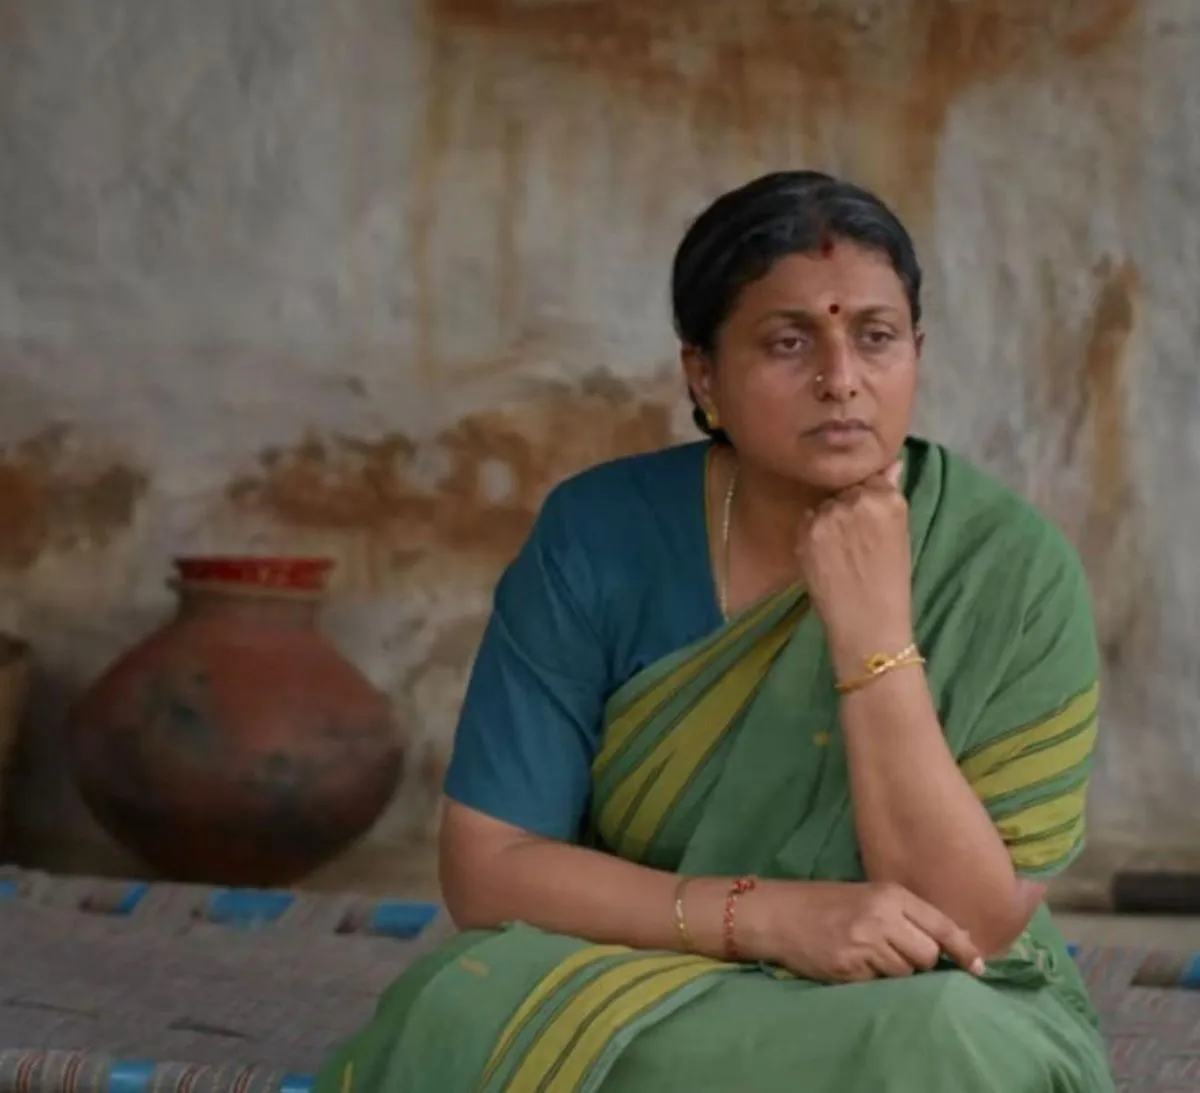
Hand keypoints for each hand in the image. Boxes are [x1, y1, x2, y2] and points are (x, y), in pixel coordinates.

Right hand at [740, 880, 984, 982]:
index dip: (965, 949)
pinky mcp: (849, 970)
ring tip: (871, 956)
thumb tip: (952, 940)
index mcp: (889, 894)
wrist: (778, 913)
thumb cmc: (825, 902)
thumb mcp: (868, 895)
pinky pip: (880, 984)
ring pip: (905, 974)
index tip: (979, 967)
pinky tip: (855, 965)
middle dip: (921, 962)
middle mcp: (881, 917)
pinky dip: (874, 980)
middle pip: (927, 955)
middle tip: (898, 953)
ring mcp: (864, 945)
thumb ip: (906, 913)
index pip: (941, 925)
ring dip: (896, 972)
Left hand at [796, 460, 912, 670]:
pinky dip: (812, 534)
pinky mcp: (807, 530)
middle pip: (844, 489)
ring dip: (828, 520)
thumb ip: (891, 493)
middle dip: (847, 507)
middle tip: (854, 541)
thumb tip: (892, 461)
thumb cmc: (890, 583)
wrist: (868, 623)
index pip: (870, 477)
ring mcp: (830, 514)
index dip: (866, 499)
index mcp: (888, 498)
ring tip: (841, 552)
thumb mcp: (900, 534)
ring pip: (824, 504)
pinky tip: (825, 557)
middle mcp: (858, 499)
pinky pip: (807, 520)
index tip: (868, 522)